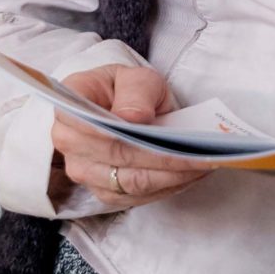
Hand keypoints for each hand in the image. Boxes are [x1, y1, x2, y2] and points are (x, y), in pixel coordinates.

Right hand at [50, 64, 213, 211]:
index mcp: (69, 107)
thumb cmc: (128, 89)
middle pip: (118, 157)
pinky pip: (138, 196)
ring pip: (131, 182)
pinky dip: (169, 187)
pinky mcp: (104, 192)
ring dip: (172, 176)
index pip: (91, 126)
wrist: (125, 106)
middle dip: (164, 157)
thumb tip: (133, 117)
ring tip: (205, 164)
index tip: (167, 138)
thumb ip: (135, 91)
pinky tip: (192, 174)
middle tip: (203, 153)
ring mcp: (84, 171)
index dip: (127, 135)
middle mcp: (69, 143)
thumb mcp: (136, 77)